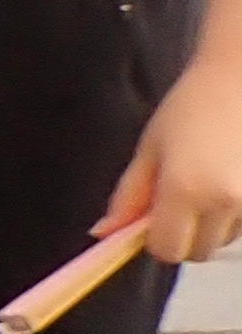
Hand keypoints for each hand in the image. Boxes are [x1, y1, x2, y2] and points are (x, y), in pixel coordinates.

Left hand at [104, 52, 241, 264]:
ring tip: (202, 182)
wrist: (239, 81)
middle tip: (173, 198)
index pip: (166, 250)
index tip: (146, 220)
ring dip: (207, 226)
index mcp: (185, 190)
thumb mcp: (149, 149)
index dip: (152, 239)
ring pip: (221, 241)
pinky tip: (223, 181)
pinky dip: (229, 216)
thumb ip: (128, 196)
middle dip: (180, 234)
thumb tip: (105, 232)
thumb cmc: (191, 107)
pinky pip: (241, 226)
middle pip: (196, 252)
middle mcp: (224, 203)